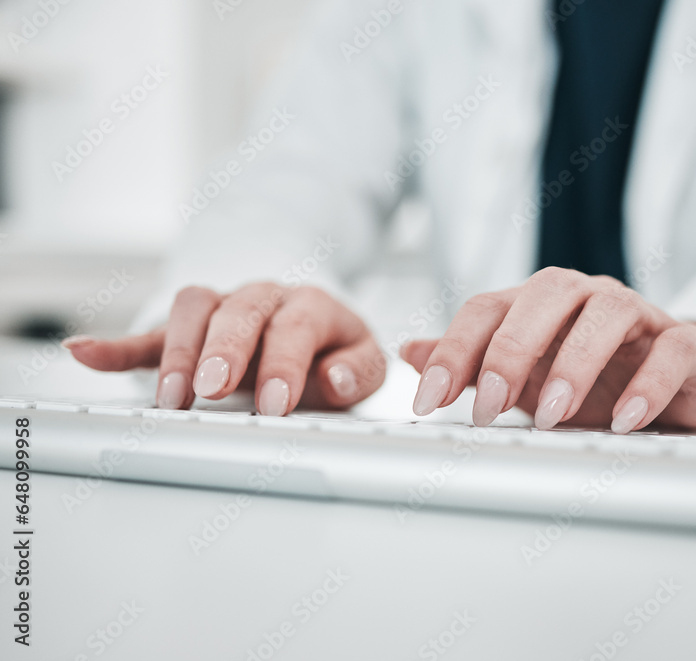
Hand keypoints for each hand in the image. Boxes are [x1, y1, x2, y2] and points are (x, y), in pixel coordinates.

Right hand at [64, 283, 385, 414]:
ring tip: (170, 398)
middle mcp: (263, 297)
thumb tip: (334, 379)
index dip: (284, 363)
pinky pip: (149, 328)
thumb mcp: (361, 362)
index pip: (296, 325)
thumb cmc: (331, 350)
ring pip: (194, 309)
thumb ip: (357, 371)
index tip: (275, 402)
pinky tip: (85, 352)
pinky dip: (116, 343)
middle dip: (224, 350)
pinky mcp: (188, 327)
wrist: (308, 325)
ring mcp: (223, 307)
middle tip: (213, 389)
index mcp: (309, 304)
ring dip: (178, 351)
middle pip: (239, 312)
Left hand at [400, 268, 695, 431]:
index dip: (453, 351)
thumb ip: (470, 360)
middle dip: (509, 351)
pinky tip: (624, 421)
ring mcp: (637, 315)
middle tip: (489, 406)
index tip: (428, 401)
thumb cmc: (597, 372)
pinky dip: (647, 385)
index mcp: (539, 302)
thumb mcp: (525, 372)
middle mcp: (585, 297)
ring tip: (554, 414)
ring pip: (606, 314)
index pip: (487, 309)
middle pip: (542, 297)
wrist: (680, 375)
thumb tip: (409, 352)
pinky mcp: (683, 342)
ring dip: (575, 363)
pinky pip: (669, 351)